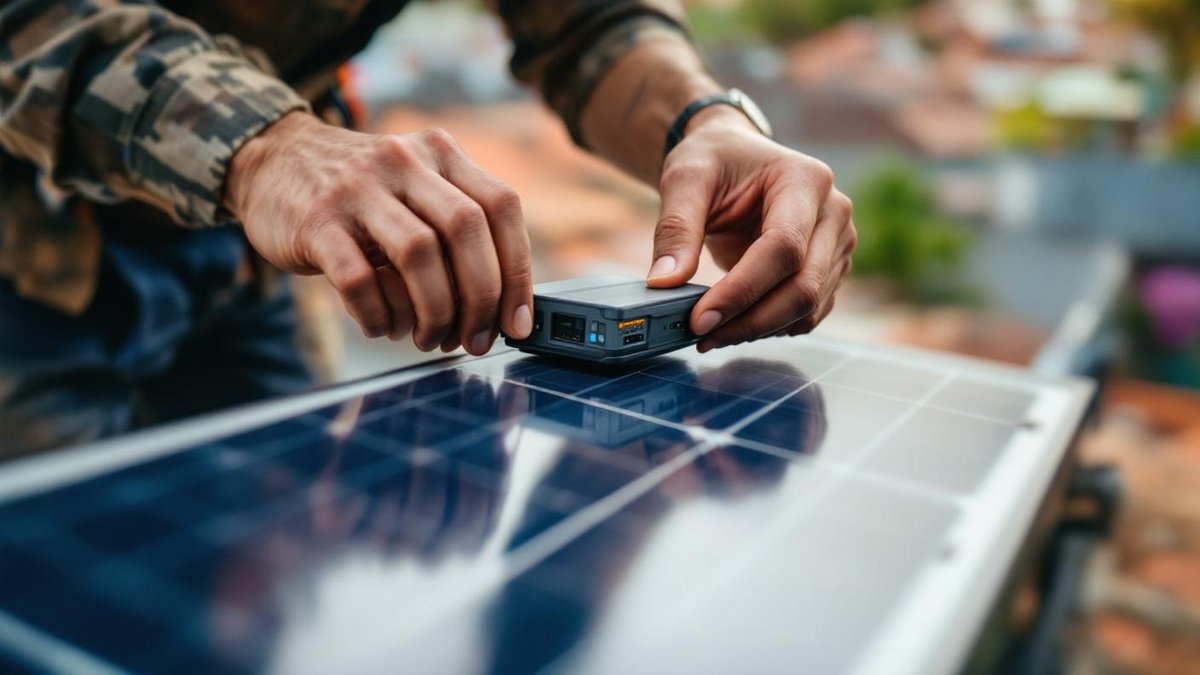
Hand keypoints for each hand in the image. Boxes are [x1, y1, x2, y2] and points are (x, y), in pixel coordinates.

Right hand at [224, 112, 532, 354]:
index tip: (517, 321)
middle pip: (467, 230)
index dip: (517, 271)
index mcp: (441, 153)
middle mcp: (404, 161)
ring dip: (434, 311)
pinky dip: (378, 315)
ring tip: (429, 337)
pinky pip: (359, 279)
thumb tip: (502, 307)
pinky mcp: (316, 221)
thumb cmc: (360, 194)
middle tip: (475, 339)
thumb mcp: (415, 187)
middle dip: (480, 298)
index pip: (501, 208)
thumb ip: (457, 229)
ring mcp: (357, 188)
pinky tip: (381, 327)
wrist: (271, 162)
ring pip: (418, 254)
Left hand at [646, 108, 855, 350]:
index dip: (742, 290)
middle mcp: (833, 212)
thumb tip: (664, 283)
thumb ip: (675, 229)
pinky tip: (735, 323)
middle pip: (804, 286)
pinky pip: (808, 314)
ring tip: (712, 332)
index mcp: (805, 179)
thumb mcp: (685, 178)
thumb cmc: (715, 160)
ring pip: (809, 308)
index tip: (700, 318)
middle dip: (750, 321)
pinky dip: (771, 327)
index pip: (782, 248)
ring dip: (758, 329)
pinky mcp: (831, 270)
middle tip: (702, 337)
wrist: (735, 159)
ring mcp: (837, 244)